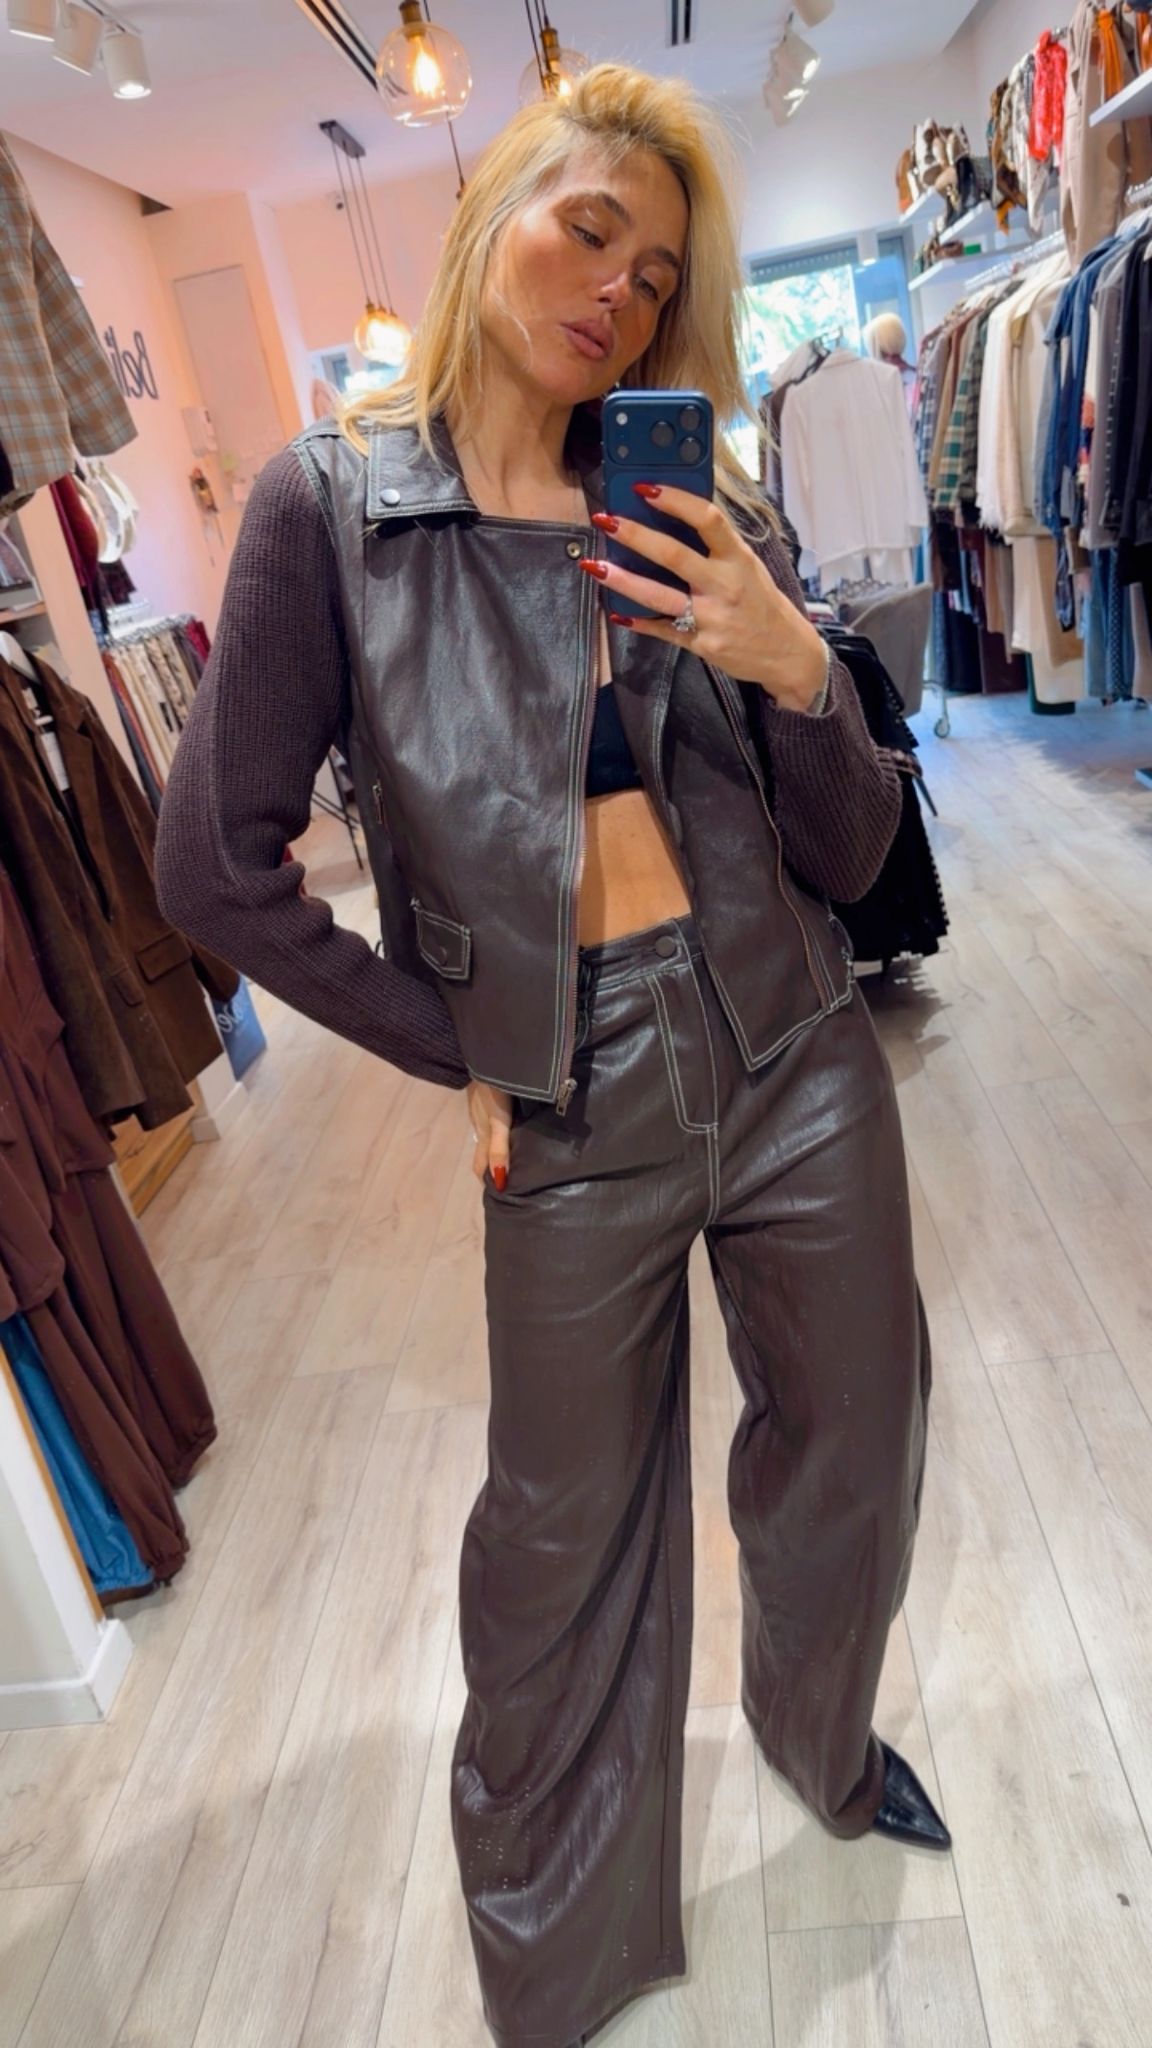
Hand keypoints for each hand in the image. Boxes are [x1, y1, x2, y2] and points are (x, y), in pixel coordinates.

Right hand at [468, 1079, 512, 1192]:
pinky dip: (501, 1129)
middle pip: (485, 1150)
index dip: (486, 1178)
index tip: (499, 1191)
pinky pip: (493, 1118)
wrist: (488, 1055)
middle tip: (510, 1176)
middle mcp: (480, 1123)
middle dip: (493, 1165)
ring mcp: (482, 1108)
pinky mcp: (488, 1095)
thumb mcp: (498, 1121)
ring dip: (499, 1146)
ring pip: (490, 1133)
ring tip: (515, 1154)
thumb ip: (499, 1149)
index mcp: (483, 1132)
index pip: (480, 1164)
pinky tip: (513, 1125)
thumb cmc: (493, 1091)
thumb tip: (499, 1182)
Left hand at [585, 485, 826, 713]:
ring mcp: (711, 618)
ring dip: (623, 580)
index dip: (676, 500)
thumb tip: (676, 516)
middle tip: (605, 519)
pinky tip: (616, 611)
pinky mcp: (702, 645)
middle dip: (636, 536)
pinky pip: (663, 631)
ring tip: (594, 566)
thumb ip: (717, 546)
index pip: (707, 519)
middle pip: (674, 556)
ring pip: (660, 596)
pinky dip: (638, 622)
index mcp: (739, 559)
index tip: (646, 488)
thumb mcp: (749, 567)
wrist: (788, 654)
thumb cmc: (763, 604)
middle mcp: (725, 586)